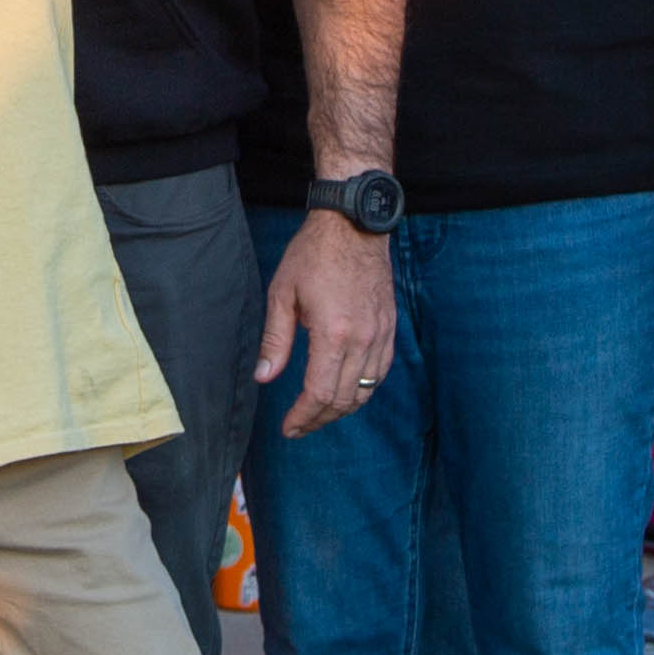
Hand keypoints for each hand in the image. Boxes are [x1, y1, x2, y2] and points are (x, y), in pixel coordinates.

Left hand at [250, 207, 396, 437]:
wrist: (353, 226)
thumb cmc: (314, 255)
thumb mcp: (282, 294)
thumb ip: (275, 340)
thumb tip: (264, 376)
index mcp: (333, 334)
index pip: (319, 394)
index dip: (302, 418)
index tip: (288, 428)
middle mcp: (362, 340)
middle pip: (343, 399)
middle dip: (318, 420)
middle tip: (298, 426)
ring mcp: (380, 335)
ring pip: (365, 391)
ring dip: (341, 409)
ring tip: (318, 414)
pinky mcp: (389, 328)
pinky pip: (380, 372)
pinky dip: (363, 390)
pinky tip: (346, 391)